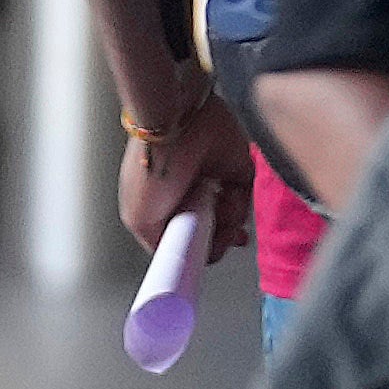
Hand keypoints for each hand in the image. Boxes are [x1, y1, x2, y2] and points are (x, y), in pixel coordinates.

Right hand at [119, 89, 251, 263]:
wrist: (179, 130)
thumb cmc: (152, 172)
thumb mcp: (141, 220)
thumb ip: (161, 244)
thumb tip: (179, 258)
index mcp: (162, 209)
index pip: (188, 241)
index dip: (199, 251)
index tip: (203, 255)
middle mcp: (188, 199)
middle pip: (214, 235)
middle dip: (218, 240)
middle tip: (216, 235)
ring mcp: (214, 186)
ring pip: (233, 221)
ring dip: (228, 219)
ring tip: (215, 203)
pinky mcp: (238, 173)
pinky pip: (247, 200)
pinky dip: (240, 201)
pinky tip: (227, 191)